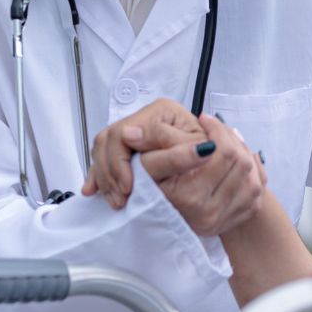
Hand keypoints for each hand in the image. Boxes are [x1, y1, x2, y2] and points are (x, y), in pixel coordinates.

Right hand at [82, 98, 205, 208]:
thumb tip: (129, 134)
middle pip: (107, 140)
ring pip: (102, 150)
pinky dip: (98, 176)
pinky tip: (94, 190)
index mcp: (160, 111)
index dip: (120, 162)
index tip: (128, 186)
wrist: (217, 165)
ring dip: (104, 178)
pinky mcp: (128, 148)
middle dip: (109, 172)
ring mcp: (134, 132)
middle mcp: (145, 118)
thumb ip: (163, 138)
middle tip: (120, 197)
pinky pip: (102, 159)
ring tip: (116, 200)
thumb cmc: (210, 154)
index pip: (123, 133)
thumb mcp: (191, 145)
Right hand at [133, 112, 268, 237]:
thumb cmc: (153, 187)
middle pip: (240, 161)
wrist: (166, 219)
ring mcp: (226, 217)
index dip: (216, 129)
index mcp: (188, 197)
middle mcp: (209, 212)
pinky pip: (258, 188)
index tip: (205, 119)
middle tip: (216, 127)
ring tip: (225, 140)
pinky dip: (253, 170)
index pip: (219, 152)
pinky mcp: (237, 219)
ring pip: (252, 174)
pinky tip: (238, 158)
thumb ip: (154, 144)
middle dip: (230, 138)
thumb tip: (135, 134)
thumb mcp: (149, 164)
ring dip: (242, 151)